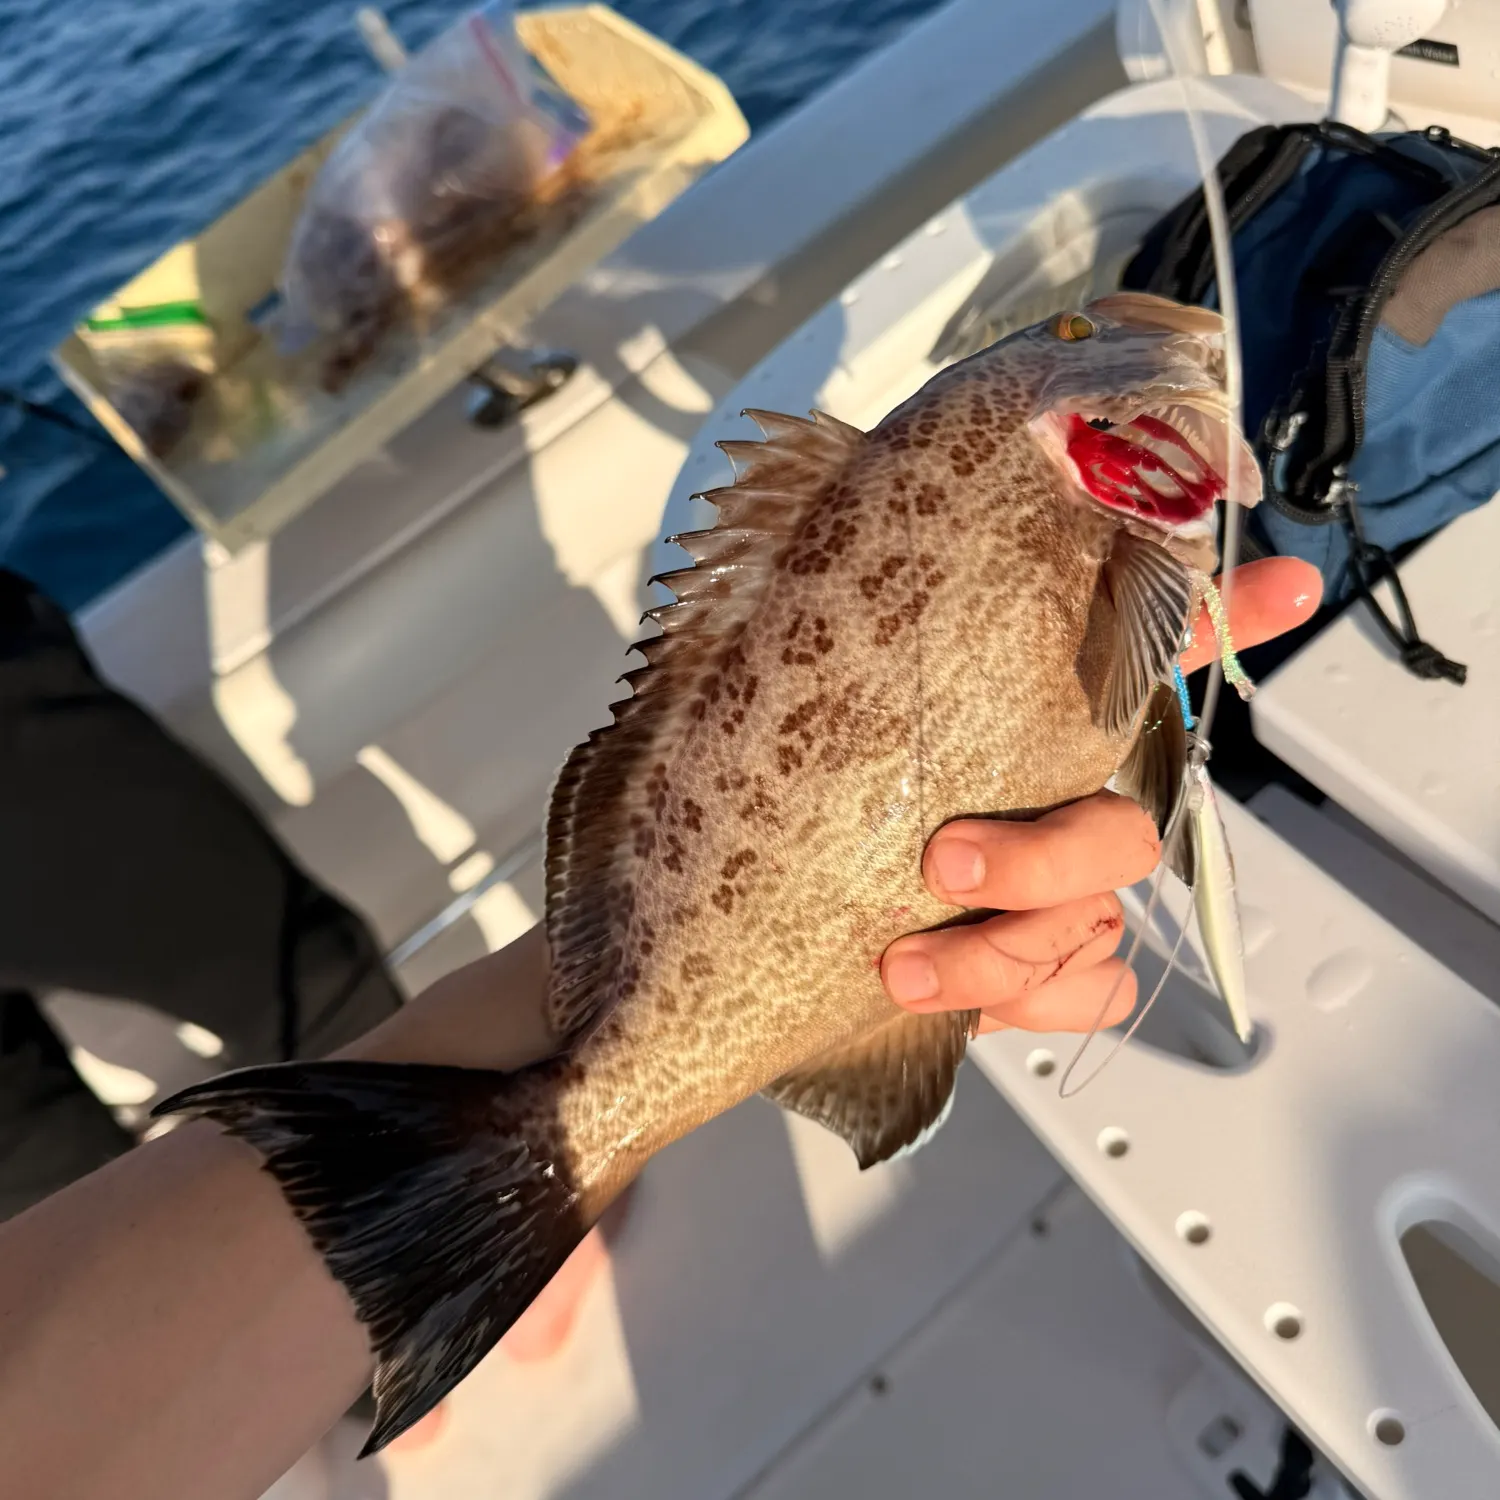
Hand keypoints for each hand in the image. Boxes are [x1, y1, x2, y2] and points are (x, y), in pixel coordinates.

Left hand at [880, 557, 1321, 1033]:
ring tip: (907, 965)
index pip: (1147, 664)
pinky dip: (1030, 1004)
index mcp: (1040, 745)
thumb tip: (836, 568)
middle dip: (1036, 863)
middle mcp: (1075, 812)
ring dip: (998, 955)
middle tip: (944, 864)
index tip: (1289, 585)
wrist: (809, 947)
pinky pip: (1098, 992)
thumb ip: (877, 680)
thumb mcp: (849, 744)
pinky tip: (962, 998)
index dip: (1228, 620)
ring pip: (1099, 925)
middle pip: (1123, 835)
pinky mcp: (1063, 976)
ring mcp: (1077, 897)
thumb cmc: (846, 829)